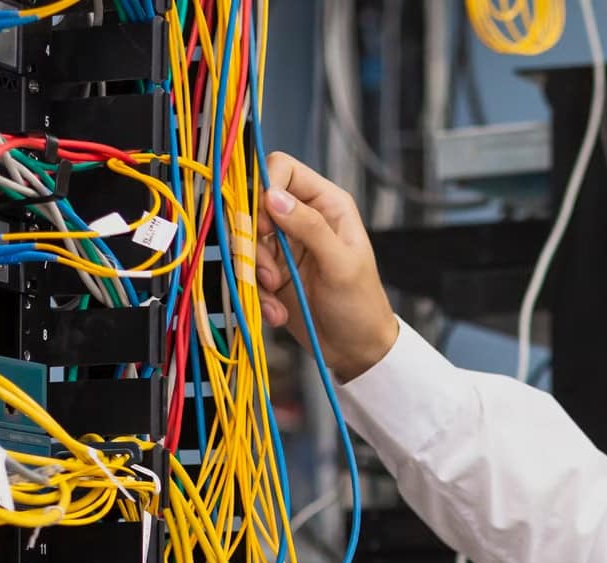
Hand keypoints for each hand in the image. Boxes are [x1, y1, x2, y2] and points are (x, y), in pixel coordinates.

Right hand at [253, 152, 399, 380]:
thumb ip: (310, 227)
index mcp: (326, 203)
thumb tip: (273, 196)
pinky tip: (277, 312)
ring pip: (246, 239)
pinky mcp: (272, 271)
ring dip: (254, 271)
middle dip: (254, 240)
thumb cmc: (360, 305)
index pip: (282, 168)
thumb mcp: (340, 265)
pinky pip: (248, 270)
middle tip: (269, 271)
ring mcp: (285, 245)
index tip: (265, 224)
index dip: (266, 190)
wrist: (356, 350)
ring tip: (276, 292)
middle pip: (254, 205)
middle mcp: (302, 217)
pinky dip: (257, 293)